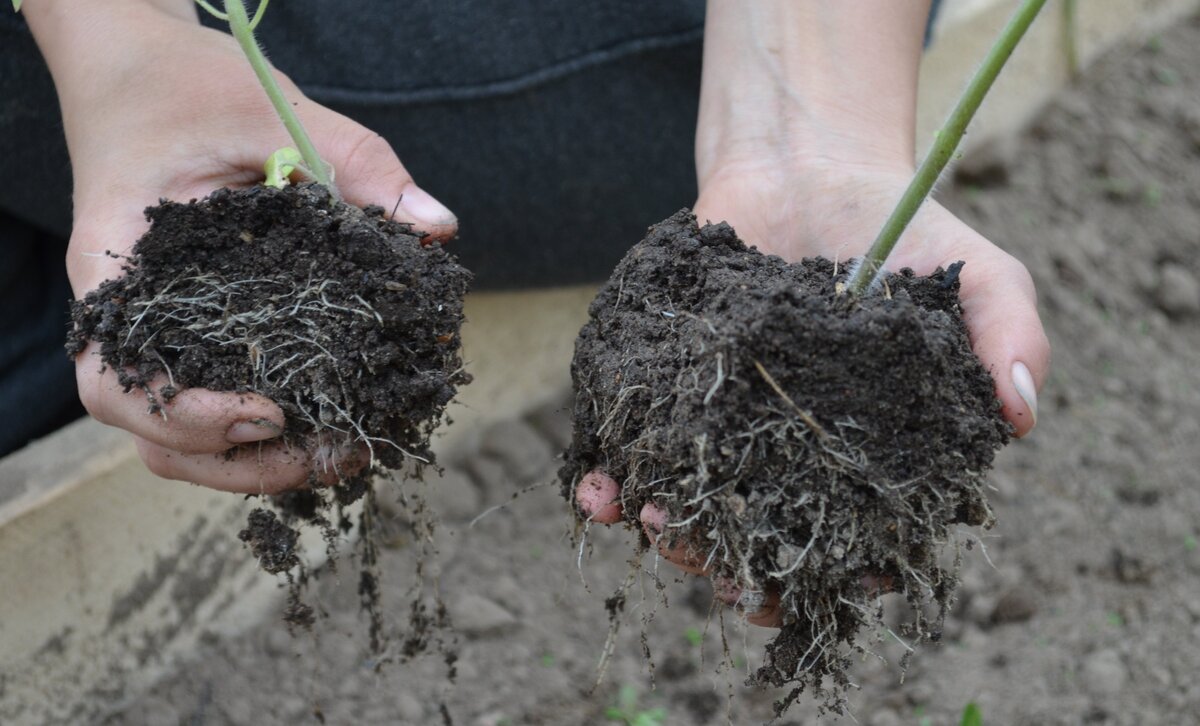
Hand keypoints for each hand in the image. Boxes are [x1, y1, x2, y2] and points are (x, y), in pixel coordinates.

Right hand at [28, 2, 456, 492]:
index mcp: (114, 268)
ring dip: (261, 460)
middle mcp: (130, 316)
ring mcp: (163, 330)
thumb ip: (353, 159)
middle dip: (243, 463)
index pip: (114, 383)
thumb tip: (436, 227)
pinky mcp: (202, 329)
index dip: (187, 419)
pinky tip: (340, 414)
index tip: (269, 412)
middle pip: (154, 433)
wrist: (143, 69)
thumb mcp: (267, 106)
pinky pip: (223, 398)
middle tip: (337, 452)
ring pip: (186, 436)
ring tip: (346, 449)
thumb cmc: (188, 84)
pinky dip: (274, 426)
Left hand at [575, 0, 1048, 625]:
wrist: (811, 166)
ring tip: (657, 527)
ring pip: (695, 508)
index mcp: (868, 454)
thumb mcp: (978, 275)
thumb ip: (1010, 335)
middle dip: (738, 568)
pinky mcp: (672, 390)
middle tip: (719, 569)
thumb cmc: (904, 230)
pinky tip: (600, 493)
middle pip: (764, 540)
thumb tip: (1024, 415)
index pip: (857, 541)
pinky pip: (636, 446)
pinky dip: (612, 477)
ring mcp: (727, 426)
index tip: (829, 585)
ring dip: (672, 534)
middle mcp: (793, 455)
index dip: (844, 576)